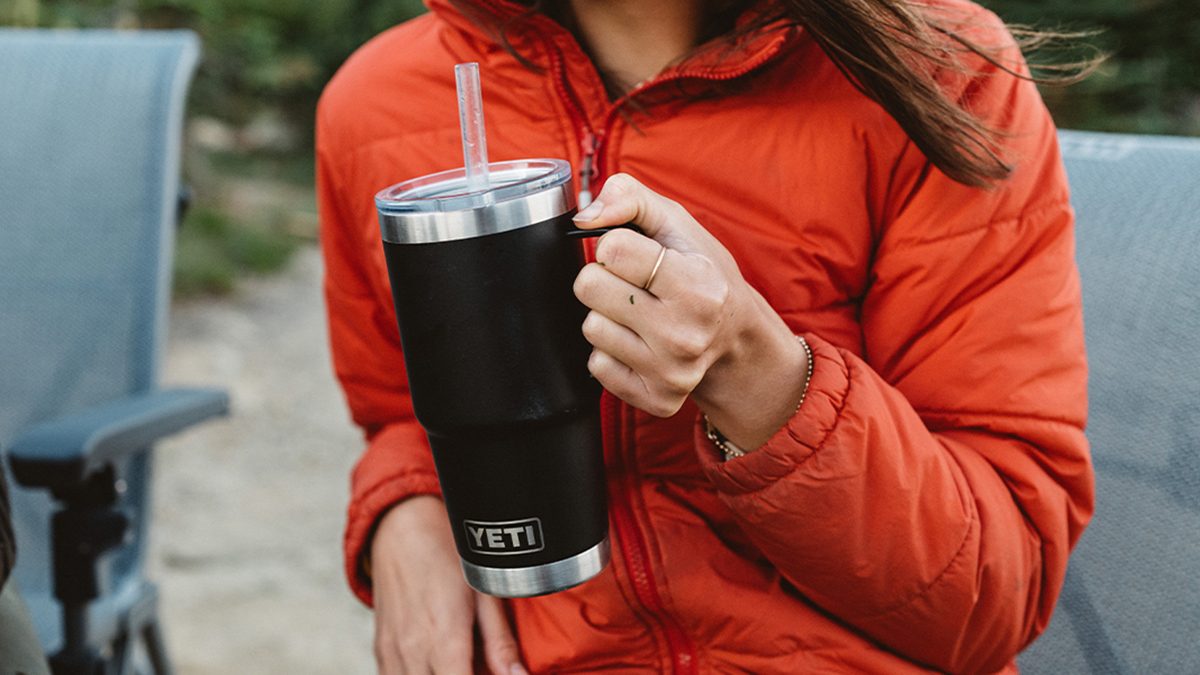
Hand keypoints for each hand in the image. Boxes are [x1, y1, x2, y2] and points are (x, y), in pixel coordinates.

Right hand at [370, 495, 526, 674]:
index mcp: (444, 640)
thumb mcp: (485, 594)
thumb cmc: (448, 555)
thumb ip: (501, 643)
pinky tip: (436, 664)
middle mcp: (412, 652)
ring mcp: (392, 653)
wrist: (403, 527)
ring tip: (460, 662)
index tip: (491, 673)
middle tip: (477, 664)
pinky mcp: (380, 650)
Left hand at [571, 173, 808, 448]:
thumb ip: (629, 198)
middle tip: (636, 286)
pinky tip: (641, 344)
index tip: (639, 256)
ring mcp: (671, 372)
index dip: (616, 246)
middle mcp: (685, 334)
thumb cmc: (702, 272)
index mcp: (697, 285)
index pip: (611, 249)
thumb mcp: (676, 223)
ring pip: (590, 327)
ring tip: (641, 315)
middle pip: (589, 287)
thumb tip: (584, 216)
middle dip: (605, 278)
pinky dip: (611, 353)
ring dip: (608, 316)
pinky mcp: (657, 399)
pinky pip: (597, 366)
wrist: (736, 336)